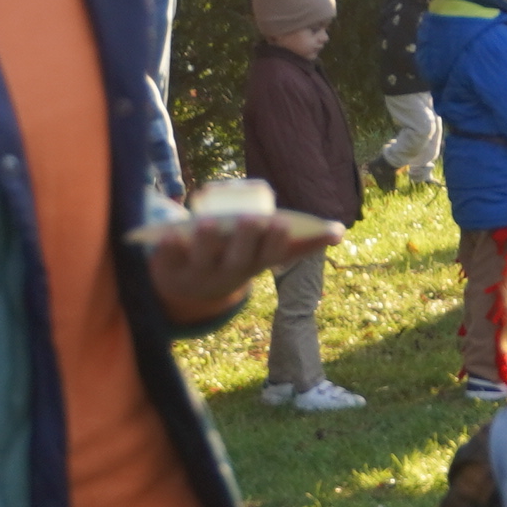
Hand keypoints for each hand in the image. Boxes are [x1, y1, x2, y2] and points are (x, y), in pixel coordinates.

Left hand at [143, 207, 319, 320]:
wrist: (187, 287)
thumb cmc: (234, 256)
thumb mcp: (263, 251)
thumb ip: (299, 240)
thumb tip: (339, 233)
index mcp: (253, 265)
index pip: (269, 256)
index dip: (275, 241)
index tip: (281, 223)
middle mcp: (228, 272)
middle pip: (237, 258)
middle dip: (244, 240)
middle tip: (250, 219)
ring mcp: (197, 273)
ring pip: (203, 259)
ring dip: (206, 242)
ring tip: (208, 222)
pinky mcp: (169, 270)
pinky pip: (167, 261)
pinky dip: (167, 249)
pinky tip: (169, 235)